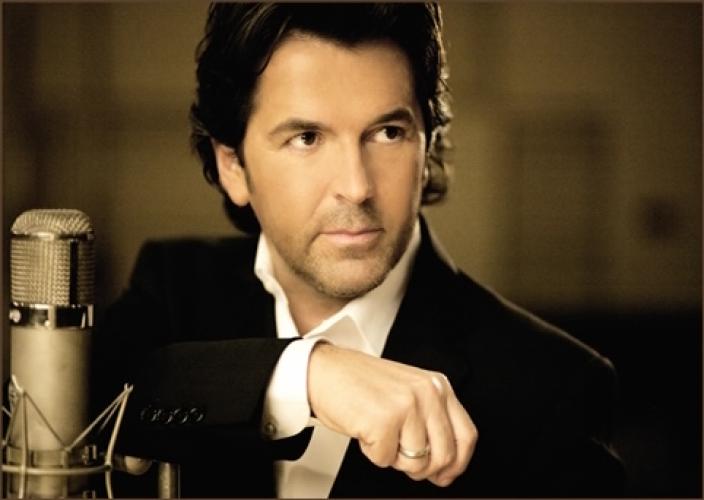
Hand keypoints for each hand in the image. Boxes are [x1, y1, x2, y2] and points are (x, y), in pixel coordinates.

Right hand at [307, 343, 476, 486]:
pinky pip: (386, 460)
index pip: (466, 435)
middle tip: (401, 457)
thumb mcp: (408, 391)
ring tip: (379, 431)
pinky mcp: (385, 421)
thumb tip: (444, 463)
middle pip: (444, 455)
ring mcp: (407, 406)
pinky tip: (365, 429)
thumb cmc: (359, 383)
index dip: (457, 463)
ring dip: (393, 457)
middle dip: (422, 468)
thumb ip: (431, 418)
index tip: (445, 474)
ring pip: (416, 463)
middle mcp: (427, 393)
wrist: (323, 371)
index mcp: (437, 385)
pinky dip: (371, 452)